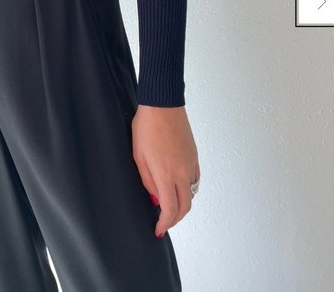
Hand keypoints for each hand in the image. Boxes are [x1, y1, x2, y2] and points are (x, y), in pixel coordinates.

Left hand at [131, 105, 198, 237]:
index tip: (158, 228)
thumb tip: (155, 197)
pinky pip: (195, 179)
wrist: (162, 105)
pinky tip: (177, 185)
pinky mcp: (194, 155)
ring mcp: (191, 163)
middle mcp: (183, 172)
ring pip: (192, 193)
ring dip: (182, 203)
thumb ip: (147, 180)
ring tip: (169, 204)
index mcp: (166, 174)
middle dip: (175, 218)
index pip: (171, 210)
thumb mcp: (138, 156)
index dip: (165, 223)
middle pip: (185, 206)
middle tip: (164, 221)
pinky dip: (188, 188)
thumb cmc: (146, 128)